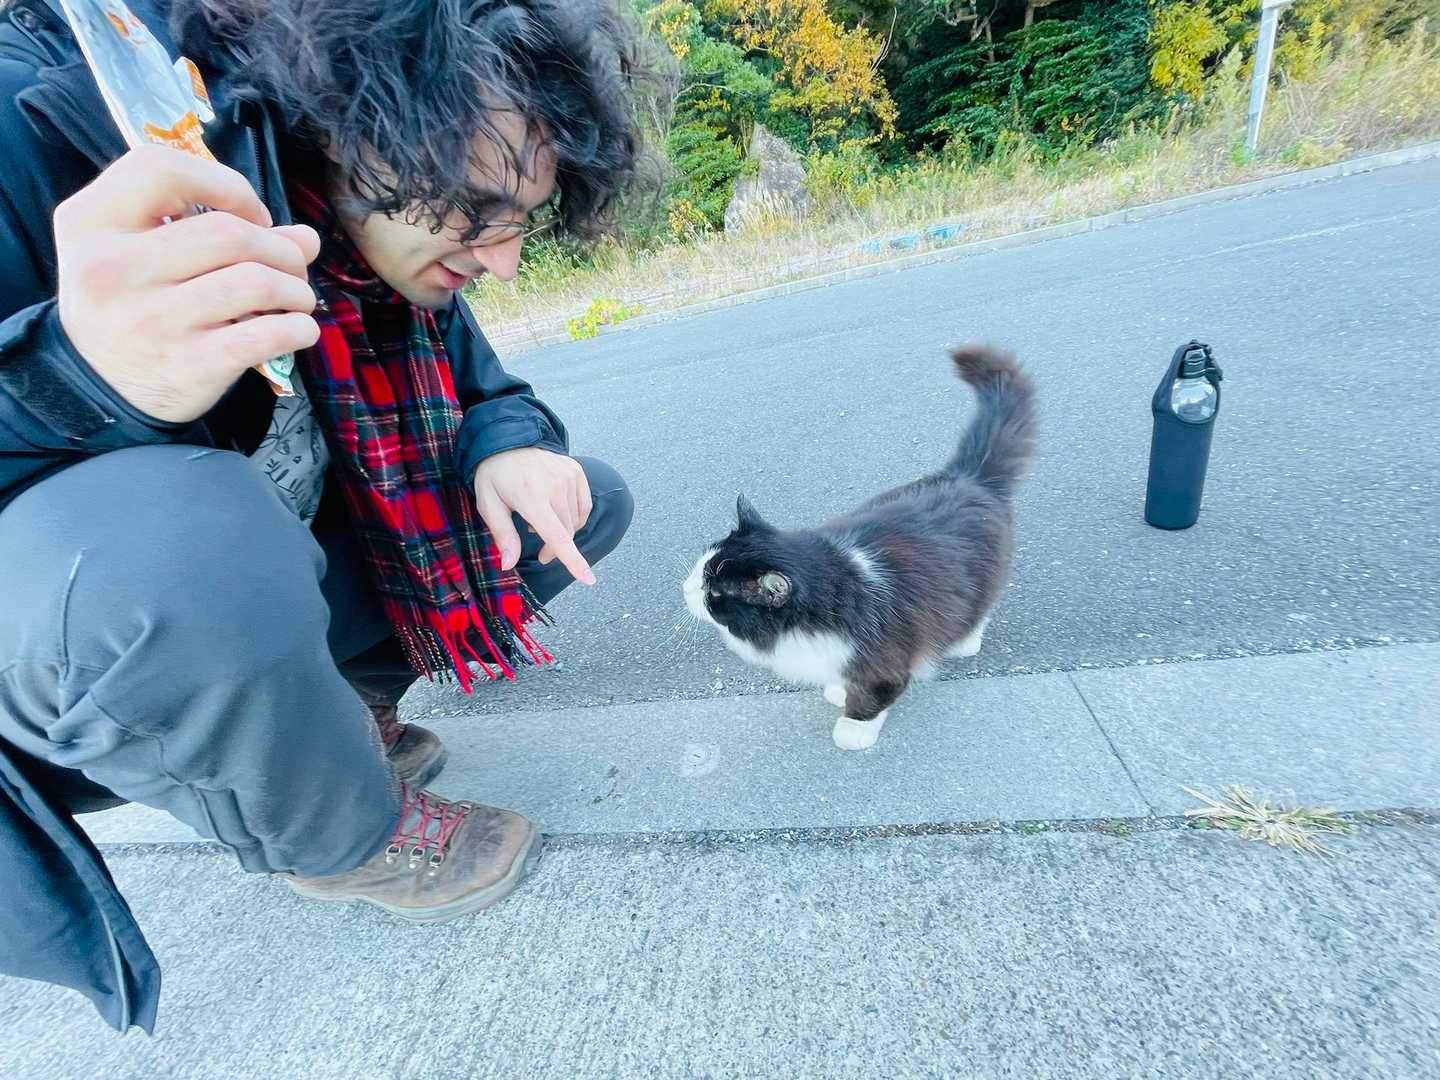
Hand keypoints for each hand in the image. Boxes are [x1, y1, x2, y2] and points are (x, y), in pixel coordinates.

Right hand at [54, 146, 320, 422]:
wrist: (100, 386)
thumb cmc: (130, 301)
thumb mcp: (142, 252)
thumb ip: (214, 227)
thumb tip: (305, 237)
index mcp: (91, 222)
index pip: (161, 169)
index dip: (225, 185)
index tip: (254, 215)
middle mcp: (113, 268)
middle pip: (228, 233)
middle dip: (280, 248)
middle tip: (291, 264)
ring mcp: (150, 321)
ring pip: (254, 282)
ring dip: (295, 288)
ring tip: (297, 296)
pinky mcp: (187, 366)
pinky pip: (265, 335)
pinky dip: (298, 328)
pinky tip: (299, 328)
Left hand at [473, 447, 594, 584]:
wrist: (507, 439)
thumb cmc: (494, 476)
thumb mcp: (489, 504)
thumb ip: (503, 535)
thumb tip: (508, 564)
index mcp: (531, 496)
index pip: (557, 535)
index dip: (573, 560)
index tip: (589, 579)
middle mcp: (554, 485)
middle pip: (566, 532)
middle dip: (555, 549)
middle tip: (541, 554)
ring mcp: (568, 476)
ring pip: (575, 521)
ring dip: (562, 530)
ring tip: (541, 521)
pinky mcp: (576, 471)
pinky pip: (583, 506)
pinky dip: (573, 516)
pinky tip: (557, 512)